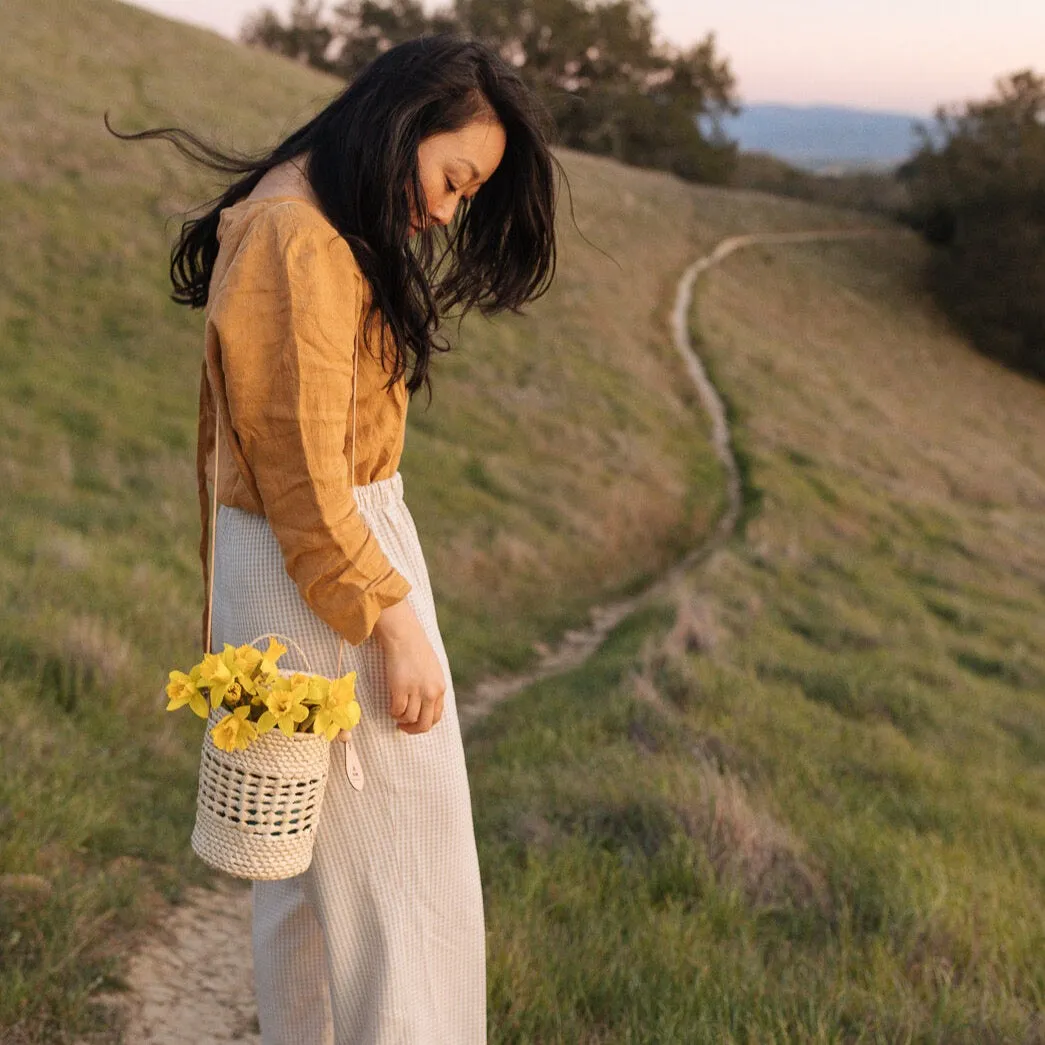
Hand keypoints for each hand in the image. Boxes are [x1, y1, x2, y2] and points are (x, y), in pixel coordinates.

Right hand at [371, 600, 444, 733]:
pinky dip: (393, 712)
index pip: (436, 717)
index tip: (414, 723)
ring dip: (401, 720)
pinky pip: (397, 710)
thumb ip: (432, 687)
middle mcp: (431, 692)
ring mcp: (416, 691)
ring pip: (409, 719)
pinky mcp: (401, 688)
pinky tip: (391, 706)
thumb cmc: (417, 651)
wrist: (405, 636)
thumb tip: (426, 706)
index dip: (424, 724)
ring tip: (396, 713)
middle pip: (424, 724)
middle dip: (413, 729)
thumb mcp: (433, 671)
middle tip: (403, 727)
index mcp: (440, 688)